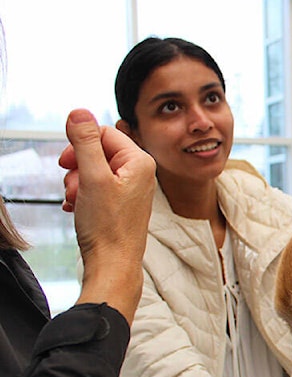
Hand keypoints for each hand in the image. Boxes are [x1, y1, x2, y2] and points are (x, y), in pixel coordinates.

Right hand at [58, 109, 155, 323]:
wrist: (113, 264)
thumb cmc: (107, 226)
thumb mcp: (91, 177)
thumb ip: (84, 142)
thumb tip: (78, 112)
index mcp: (140, 161)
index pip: (102, 132)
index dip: (79, 145)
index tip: (65, 163)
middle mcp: (140, 172)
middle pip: (97, 151)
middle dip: (77, 167)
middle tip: (74, 187)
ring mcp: (131, 188)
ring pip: (93, 170)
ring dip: (77, 183)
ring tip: (77, 201)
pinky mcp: (121, 203)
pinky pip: (96, 187)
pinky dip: (82, 195)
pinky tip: (76, 209)